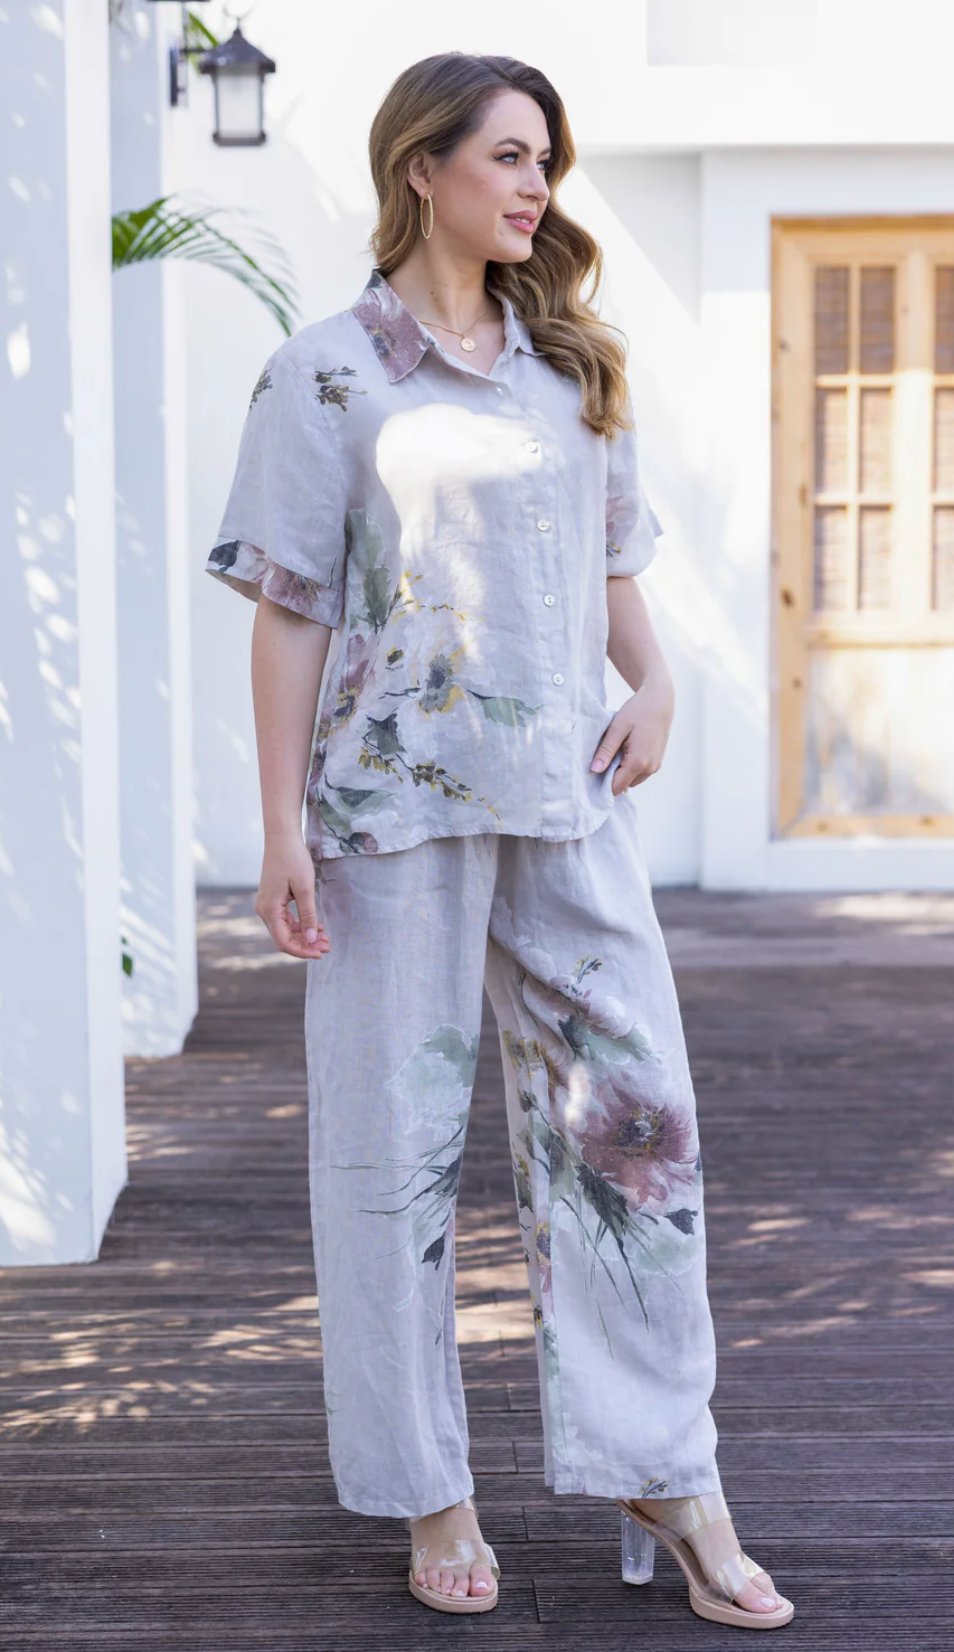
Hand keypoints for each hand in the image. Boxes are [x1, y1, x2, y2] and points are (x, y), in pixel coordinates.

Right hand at [255, 830, 330, 958]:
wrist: (282, 838)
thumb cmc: (293, 859)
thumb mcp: (305, 888)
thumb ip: (308, 915)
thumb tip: (312, 940)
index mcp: (269, 909)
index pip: (284, 942)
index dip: (302, 951)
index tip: (320, 952)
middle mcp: (264, 910)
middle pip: (284, 938)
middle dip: (306, 944)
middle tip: (327, 946)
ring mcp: (266, 905)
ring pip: (285, 930)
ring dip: (305, 936)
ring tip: (325, 938)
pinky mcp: (272, 900)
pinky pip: (285, 920)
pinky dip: (300, 925)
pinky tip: (316, 926)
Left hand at [590, 676, 674, 795]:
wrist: (660, 701)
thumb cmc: (637, 711)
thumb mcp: (617, 729)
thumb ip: (606, 751)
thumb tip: (594, 771)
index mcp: (638, 762)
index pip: (616, 787)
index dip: (603, 783)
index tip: (594, 772)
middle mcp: (649, 768)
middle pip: (624, 785)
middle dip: (612, 776)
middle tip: (605, 756)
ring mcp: (656, 766)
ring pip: (632, 780)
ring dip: (622, 772)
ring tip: (617, 751)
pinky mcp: (658, 762)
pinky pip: (640, 773)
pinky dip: (631, 767)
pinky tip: (627, 750)